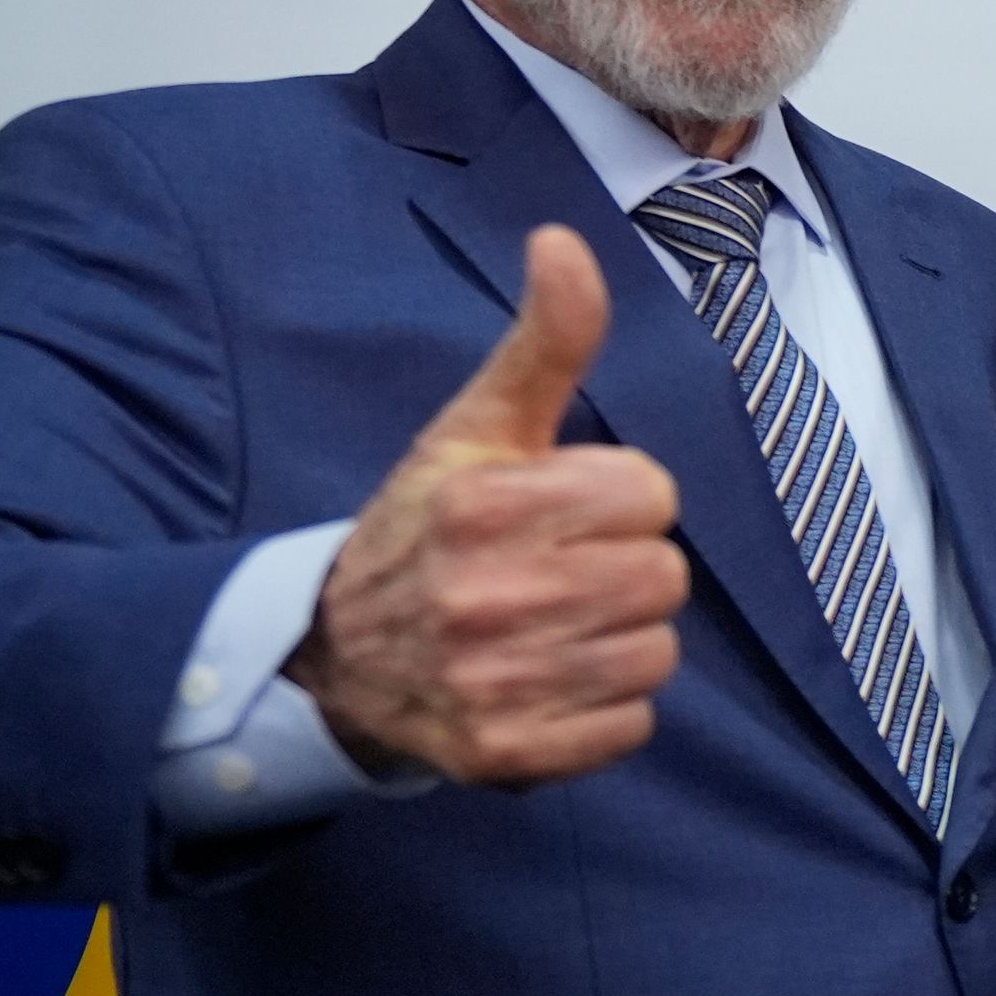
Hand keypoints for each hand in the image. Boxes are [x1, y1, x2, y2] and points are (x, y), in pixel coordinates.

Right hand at [289, 225, 689, 784]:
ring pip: (655, 653)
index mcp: (481, 505)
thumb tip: (563, 241)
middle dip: (624, 568)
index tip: (563, 509)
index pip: (649, 493)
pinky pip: (631, 727)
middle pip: (663, 576)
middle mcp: (483, 596)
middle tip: (560, 572)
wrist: (333, 654)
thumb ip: (545, 339)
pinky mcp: (504, 754)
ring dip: (619, 640)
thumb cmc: (427, 525)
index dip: (619, 498)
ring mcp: (492, 682)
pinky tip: (551, 684)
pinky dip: (606, 711)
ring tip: (554, 628)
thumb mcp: (479, 425)